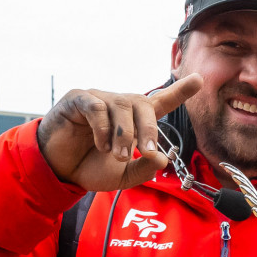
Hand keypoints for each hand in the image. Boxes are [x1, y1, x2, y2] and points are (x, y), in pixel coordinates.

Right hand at [37, 76, 202, 190]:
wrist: (58, 171)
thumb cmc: (89, 167)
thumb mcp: (122, 176)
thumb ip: (143, 168)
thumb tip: (161, 158)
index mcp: (133, 120)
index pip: (160, 101)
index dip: (180, 91)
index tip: (199, 80)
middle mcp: (118, 105)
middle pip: (143, 103)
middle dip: (149, 130)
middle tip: (146, 152)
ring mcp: (98, 98)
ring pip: (121, 106)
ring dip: (124, 133)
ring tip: (117, 155)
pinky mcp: (78, 99)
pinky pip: (96, 106)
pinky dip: (102, 127)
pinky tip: (100, 144)